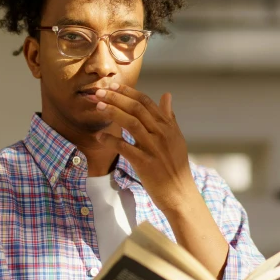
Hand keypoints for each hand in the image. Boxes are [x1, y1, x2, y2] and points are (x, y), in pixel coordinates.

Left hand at [93, 83, 194, 212]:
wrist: (180, 193)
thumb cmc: (176, 166)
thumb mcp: (176, 138)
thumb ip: (169, 117)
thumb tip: (167, 95)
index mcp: (168, 126)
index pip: (146, 102)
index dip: (128, 92)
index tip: (113, 86)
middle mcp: (161, 134)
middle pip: (137, 109)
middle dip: (116, 98)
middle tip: (99, 92)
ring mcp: (153, 148)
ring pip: (131, 123)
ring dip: (113, 112)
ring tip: (98, 106)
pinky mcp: (145, 163)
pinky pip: (124, 148)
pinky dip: (110, 140)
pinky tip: (100, 137)